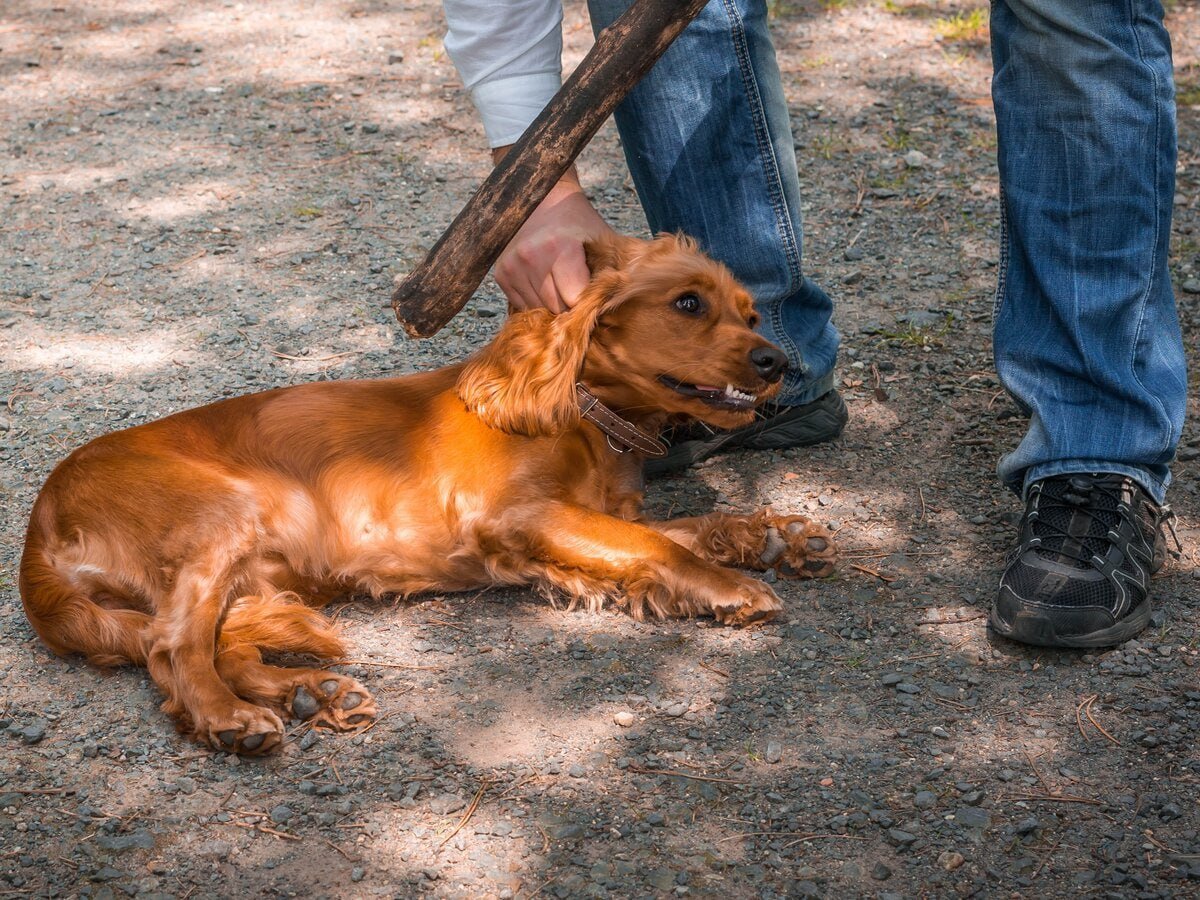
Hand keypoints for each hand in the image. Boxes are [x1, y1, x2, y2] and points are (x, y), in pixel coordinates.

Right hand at [492, 154, 618, 313]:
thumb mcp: (603, 243)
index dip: (587, 303)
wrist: (545, 200)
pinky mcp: (501, 275)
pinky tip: (544, 282)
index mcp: (560, 249)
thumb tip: (616, 313)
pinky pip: (523, 306)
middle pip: (556, 309)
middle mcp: (532, 258)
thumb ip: (612, 276)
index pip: (574, 301)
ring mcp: (513, 267)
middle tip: (578, 290)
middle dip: (569, 306)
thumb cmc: (580, 225)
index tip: (593, 296)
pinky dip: (536, 301)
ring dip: (552, 305)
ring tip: (560, 283)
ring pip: (538, 311)